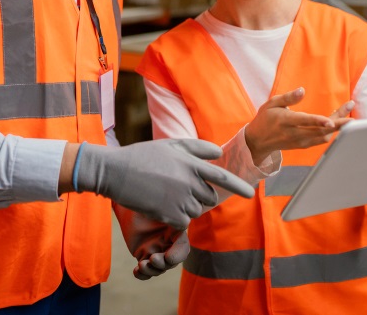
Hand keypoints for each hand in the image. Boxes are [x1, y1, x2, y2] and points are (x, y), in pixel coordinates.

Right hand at [74, 139, 255, 228]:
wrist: (116, 172)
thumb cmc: (142, 156)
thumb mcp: (170, 145)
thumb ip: (196, 148)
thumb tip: (219, 153)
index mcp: (191, 164)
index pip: (222, 177)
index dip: (239, 186)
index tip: (251, 193)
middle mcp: (190, 181)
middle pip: (209, 197)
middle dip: (200, 196)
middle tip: (178, 189)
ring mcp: (180, 198)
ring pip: (196, 210)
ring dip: (186, 206)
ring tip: (165, 194)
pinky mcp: (170, 214)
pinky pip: (183, 221)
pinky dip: (175, 217)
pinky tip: (160, 205)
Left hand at [115, 205, 189, 280]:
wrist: (128, 207)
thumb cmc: (145, 203)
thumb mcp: (158, 207)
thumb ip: (168, 213)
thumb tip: (177, 218)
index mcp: (176, 233)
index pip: (183, 248)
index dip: (177, 255)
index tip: (167, 256)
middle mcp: (168, 244)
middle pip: (171, 262)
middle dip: (163, 264)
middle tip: (152, 258)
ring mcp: (157, 251)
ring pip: (159, 269)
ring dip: (152, 270)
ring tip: (142, 265)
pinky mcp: (144, 255)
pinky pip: (147, 271)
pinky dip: (143, 274)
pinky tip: (136, 271)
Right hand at [244, 88, 353, 164]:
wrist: (259, 141)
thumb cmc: (265, 119)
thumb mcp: (271, 103)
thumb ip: (288, 97)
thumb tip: (302, 90)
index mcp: (286, 121)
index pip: (305, 121)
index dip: (319, 121)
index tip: (331, 120)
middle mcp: (295, 134)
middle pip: (320, 129)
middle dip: (338, 121)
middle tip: (351, 111)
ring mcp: (301, 141)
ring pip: (324, 136)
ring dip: (338, 126)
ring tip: (347, 112)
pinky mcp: (304, 145)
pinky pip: (322, 139)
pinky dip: (332, 131)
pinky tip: (339, 121)